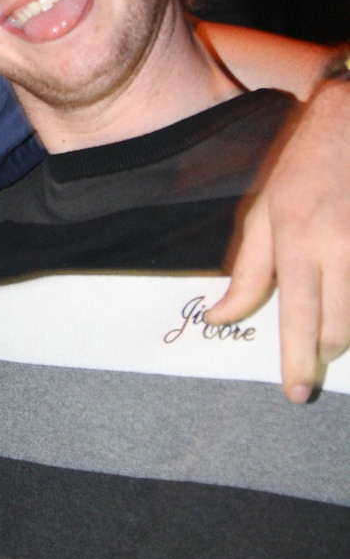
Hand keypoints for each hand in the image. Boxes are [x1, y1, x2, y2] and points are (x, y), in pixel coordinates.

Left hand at [206, 81, 349, 401]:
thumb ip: (248, 272)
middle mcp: (340, 248)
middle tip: (314, 357)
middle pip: (340, 328)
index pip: (298, 318)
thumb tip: (221, 316)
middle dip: (326, 351)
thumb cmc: (303, 166)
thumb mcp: (262, 213)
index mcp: (299, 242)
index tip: (297, 392)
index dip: (298, 361)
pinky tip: (343, 292)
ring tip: (329, 328)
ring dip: (347, 328)